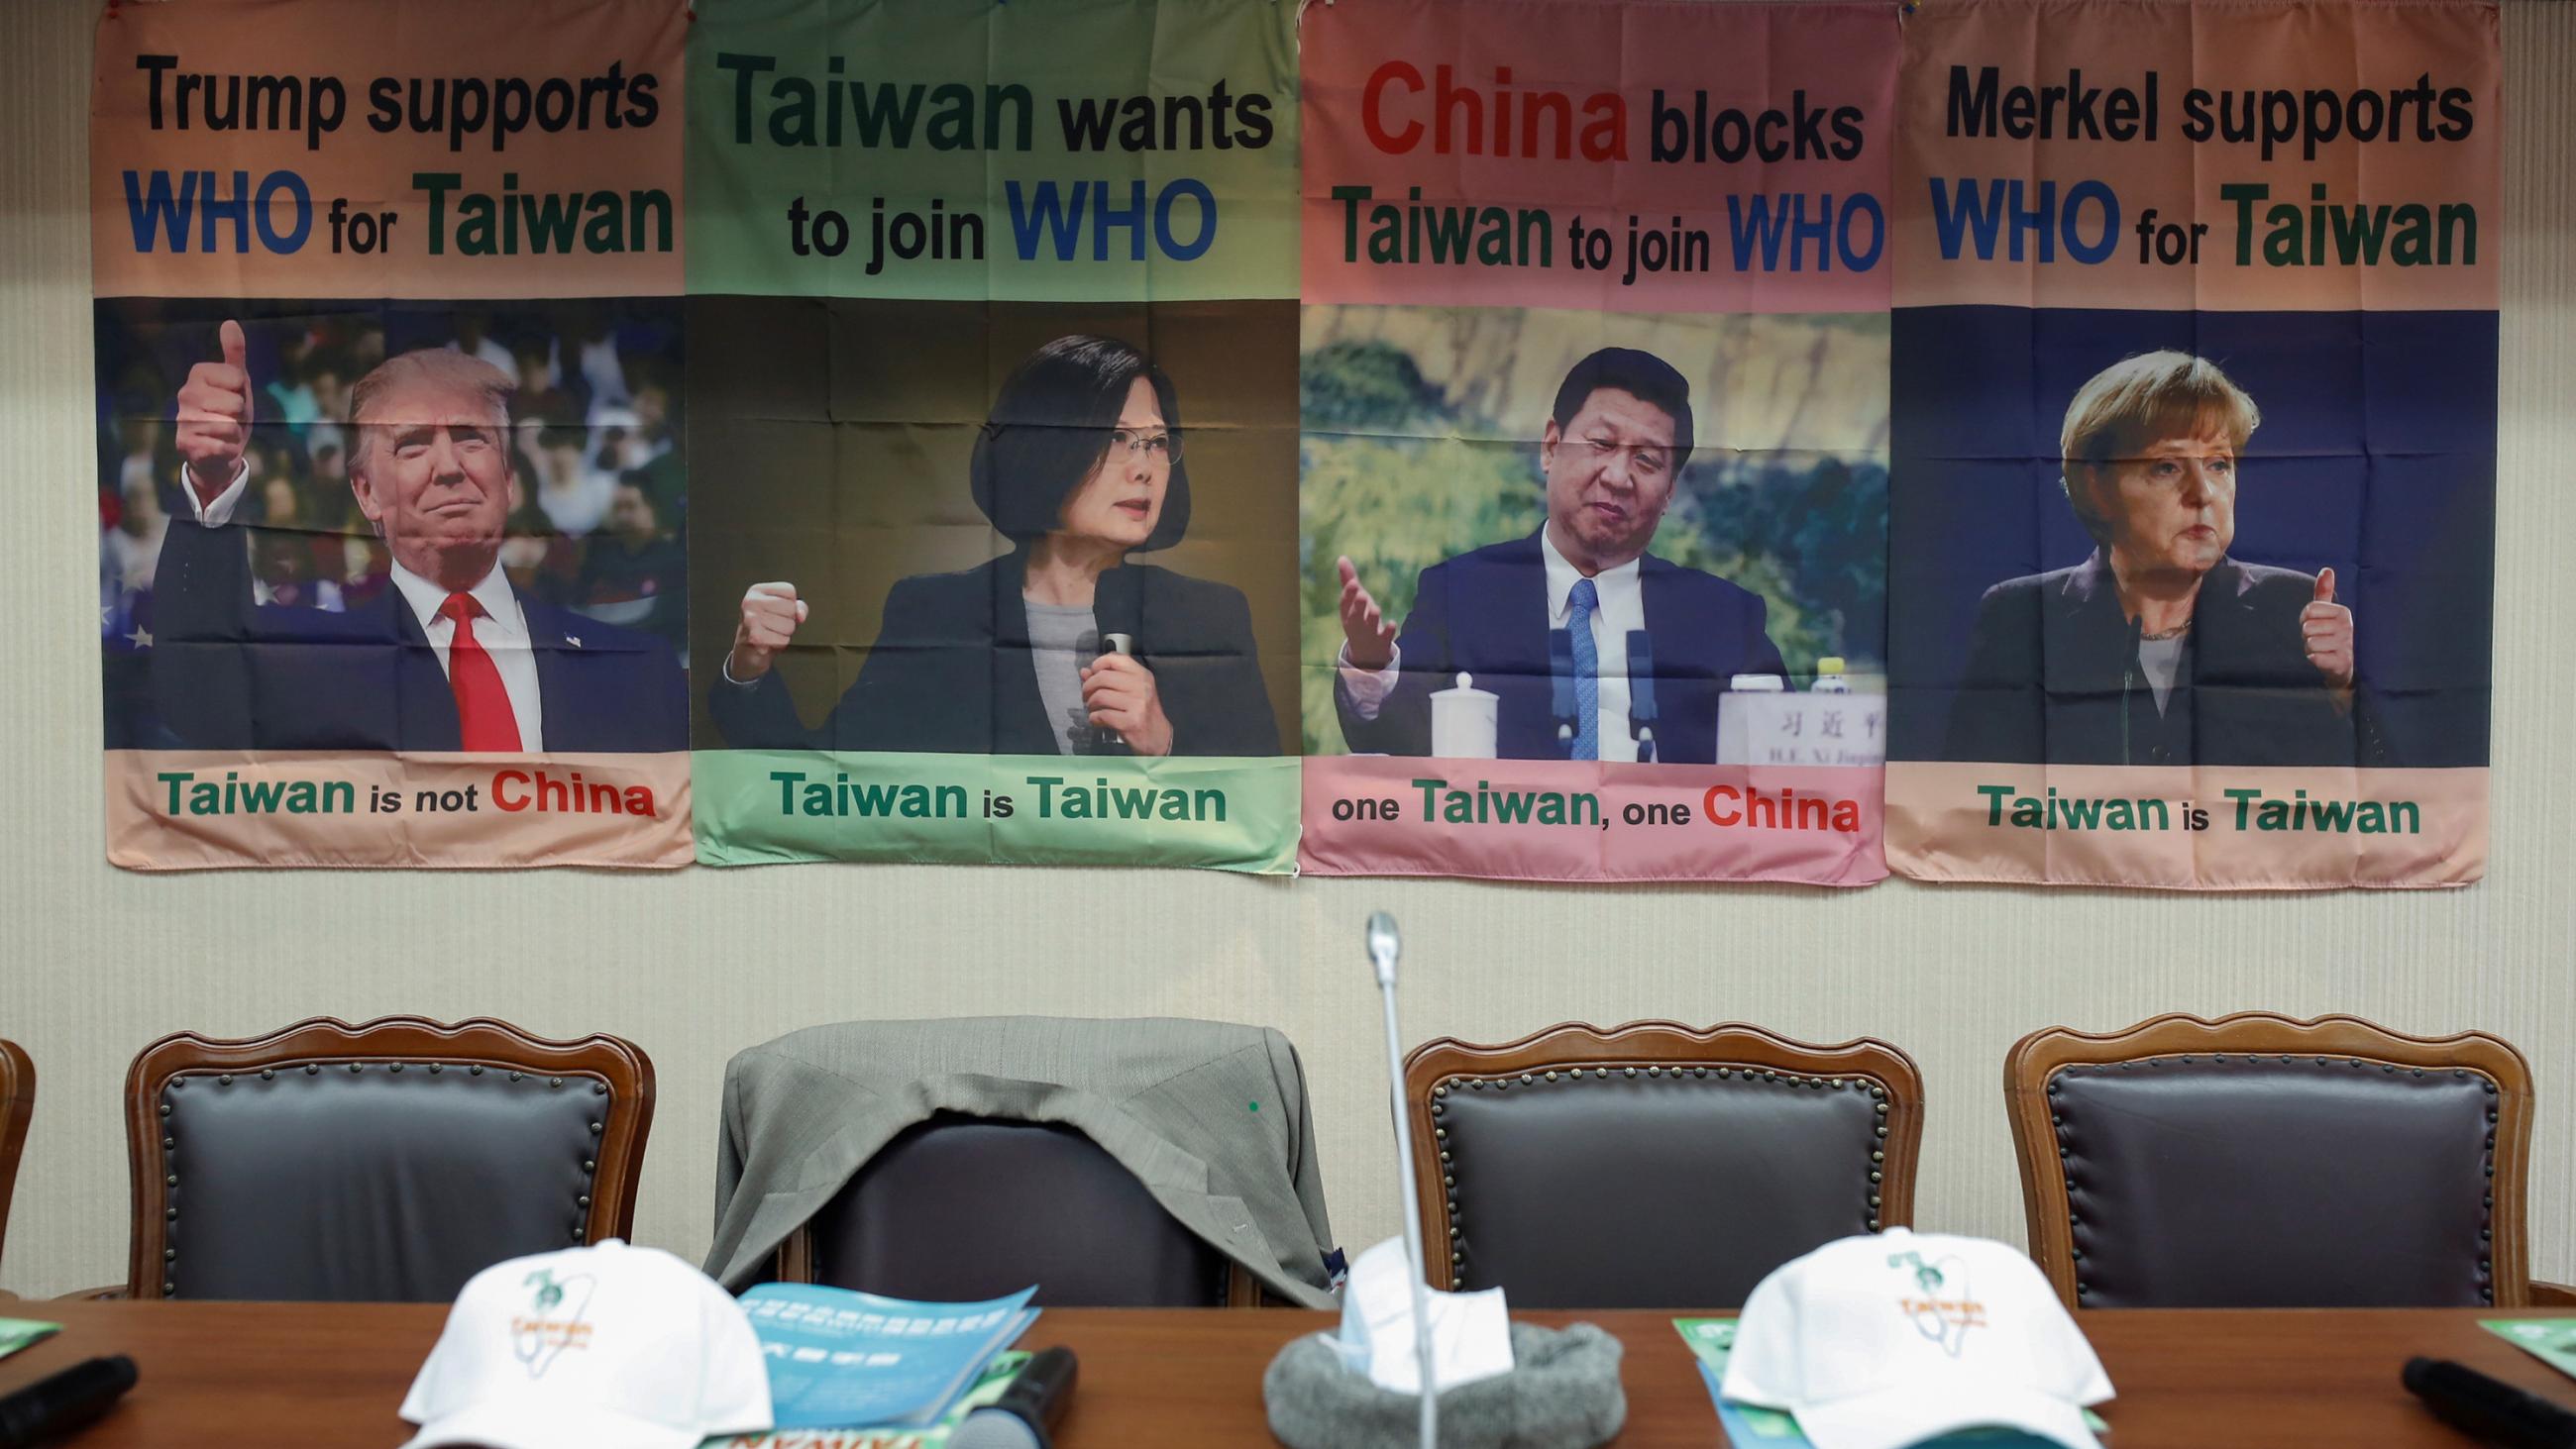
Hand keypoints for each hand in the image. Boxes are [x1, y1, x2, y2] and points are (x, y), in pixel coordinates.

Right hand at [175, 319, 252, 506]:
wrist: (220, 453)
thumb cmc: (230, 413)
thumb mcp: (238, 382)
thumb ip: (234, 353)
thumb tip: (230, 323)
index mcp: (198, 374)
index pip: (238, 378)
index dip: (243, 392)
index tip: (233, 397)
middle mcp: (185, 394)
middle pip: (235, 403)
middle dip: (240, 415)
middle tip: (230, 419)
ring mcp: (183, 419)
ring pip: (229, 425)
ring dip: (235, 433)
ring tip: (224, 433)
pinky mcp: (186, 444)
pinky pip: (223, 445)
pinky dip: (228, 449)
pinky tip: (218, 448)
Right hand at [729, 581, 806, 681]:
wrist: (747, 652)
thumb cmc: (765, 628)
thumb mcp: (782, 611)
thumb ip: (798, 607)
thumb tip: (801, 615)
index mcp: (757, 590)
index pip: (789, 591)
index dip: (790, 604)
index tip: (776, 611)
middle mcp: (751, 601)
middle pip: (791, 608)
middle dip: (788, 620)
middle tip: (773, 625)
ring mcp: (751, 618)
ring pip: (789, 625)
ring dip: (784, 634)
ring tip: (770, 633)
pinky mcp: (755, 636)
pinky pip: (783, 640)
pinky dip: (780, 644)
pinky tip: (768, 642)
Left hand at [1082, 651, 1172, 756]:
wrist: (1157, 736)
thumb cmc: (1142, 712)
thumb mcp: (1131, 690)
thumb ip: (1108, 678)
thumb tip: (1084, 672)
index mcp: (1142, 675)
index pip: (1115, 659)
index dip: (1097, 664)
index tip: (1092, 674)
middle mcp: (1141, 686)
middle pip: (1102, 677)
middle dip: (1088, 687)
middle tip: (1087, 696)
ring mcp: (1137, 704)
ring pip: (1100, 696)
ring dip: (1090, 704)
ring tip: (1094, 709)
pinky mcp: (1130, 722)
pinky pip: (1102, 715)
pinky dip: (1094, 718)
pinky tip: (1098, 720)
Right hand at [1335, 555, 1397, 670]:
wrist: (1366, 652)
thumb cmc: (1359, 618)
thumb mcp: (1353, 601)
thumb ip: (1348, 580)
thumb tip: (1342, 557)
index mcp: (1347, 613)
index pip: (1345, 603)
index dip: (1349, 594)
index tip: (1354, 583)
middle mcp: (1355, 624)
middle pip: (1354, 616)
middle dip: (1357, 606)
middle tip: (1362, 594)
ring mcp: (1368, 634)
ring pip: (1369, 627)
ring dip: (1372, 618)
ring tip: (1376, 609)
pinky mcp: (1381, 642)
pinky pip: (1385, 638)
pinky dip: (1388, 631)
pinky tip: (1393, 623)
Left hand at [2301, 567, 2354, 692]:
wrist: (2344, 667)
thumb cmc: (2331, 636)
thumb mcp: (2328, 613)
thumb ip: (2324, 592)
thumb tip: (2327, 569)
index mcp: (2343, 612)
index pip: (2309, 610)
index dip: (2305, 620)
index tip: (2315, 625)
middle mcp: (2347, 627)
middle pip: (2307, 627)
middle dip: (2307, 636)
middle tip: (2320, 640)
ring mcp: (2346, 645)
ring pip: (2310, 642)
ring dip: (2311, 649)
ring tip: (2323, 650)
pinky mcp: (2342, 662)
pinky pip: (2315, 657)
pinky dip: (2314, 659)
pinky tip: (2324, 659)